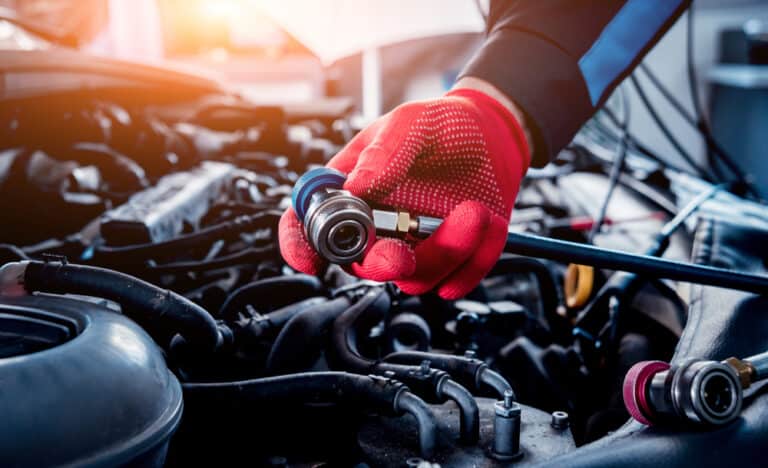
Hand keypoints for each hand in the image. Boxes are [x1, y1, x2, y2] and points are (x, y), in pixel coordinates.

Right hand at [279, 85, 529, 298]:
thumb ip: (385, 151)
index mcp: (351, 191)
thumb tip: (356, 186)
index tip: (310, 260)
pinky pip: (458, 279)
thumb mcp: (411, 122)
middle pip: (362, 265)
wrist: (494, 134)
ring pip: (415, 277)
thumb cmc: (442, 125)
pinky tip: (488, 222)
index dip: (300, 246)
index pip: (308, 224)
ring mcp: (413, 246)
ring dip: (447, 251)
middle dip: (381, 264)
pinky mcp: (451, 259)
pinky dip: (477, 257)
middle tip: (402, 253)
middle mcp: (377, 226)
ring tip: (475, 211)